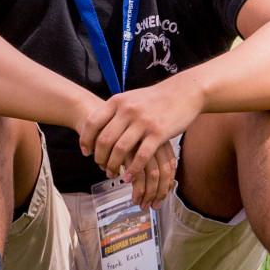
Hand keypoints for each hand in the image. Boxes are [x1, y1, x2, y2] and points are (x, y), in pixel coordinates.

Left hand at [80, 76, 199, 206]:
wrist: (184, 92)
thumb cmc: (155, 98)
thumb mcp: (130, 97)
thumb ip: (115, 110)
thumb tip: (96, 125)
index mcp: (118, 101)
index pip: (93, 122)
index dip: (86, 139)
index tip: (85, 151)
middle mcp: (128, 110)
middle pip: (104, 139)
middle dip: (99, 157)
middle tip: (100, 166)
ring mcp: (143, 121)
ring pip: (120, 149)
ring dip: (113, 165)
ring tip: (111, 173)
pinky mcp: (159, 133)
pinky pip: (141, 155)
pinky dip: (133, 169)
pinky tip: (128, 176)